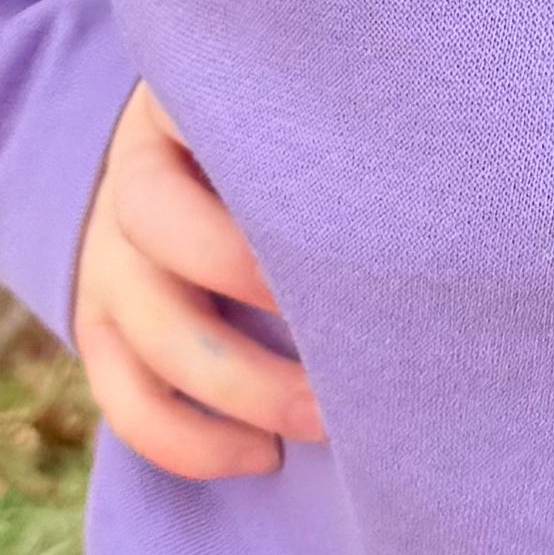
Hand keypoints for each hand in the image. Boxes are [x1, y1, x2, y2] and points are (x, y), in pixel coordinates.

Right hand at [69, 82, 325, 482]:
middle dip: (247, 277)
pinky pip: (124, 397)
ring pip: (144, 327)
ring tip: (325, 416)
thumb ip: (350, 130)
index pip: (197, 106)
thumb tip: (452, 166)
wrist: (219, 177)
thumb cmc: (310, 148)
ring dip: (238, 384)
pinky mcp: (102, 326)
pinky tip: (264, 455)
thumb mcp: (314, 114)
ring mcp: (109, 253)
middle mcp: (133, 170)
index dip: (263, 164)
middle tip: (349, 324)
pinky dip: (190, 441)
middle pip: (154, 218)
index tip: (344, 204)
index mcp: (186, 99)